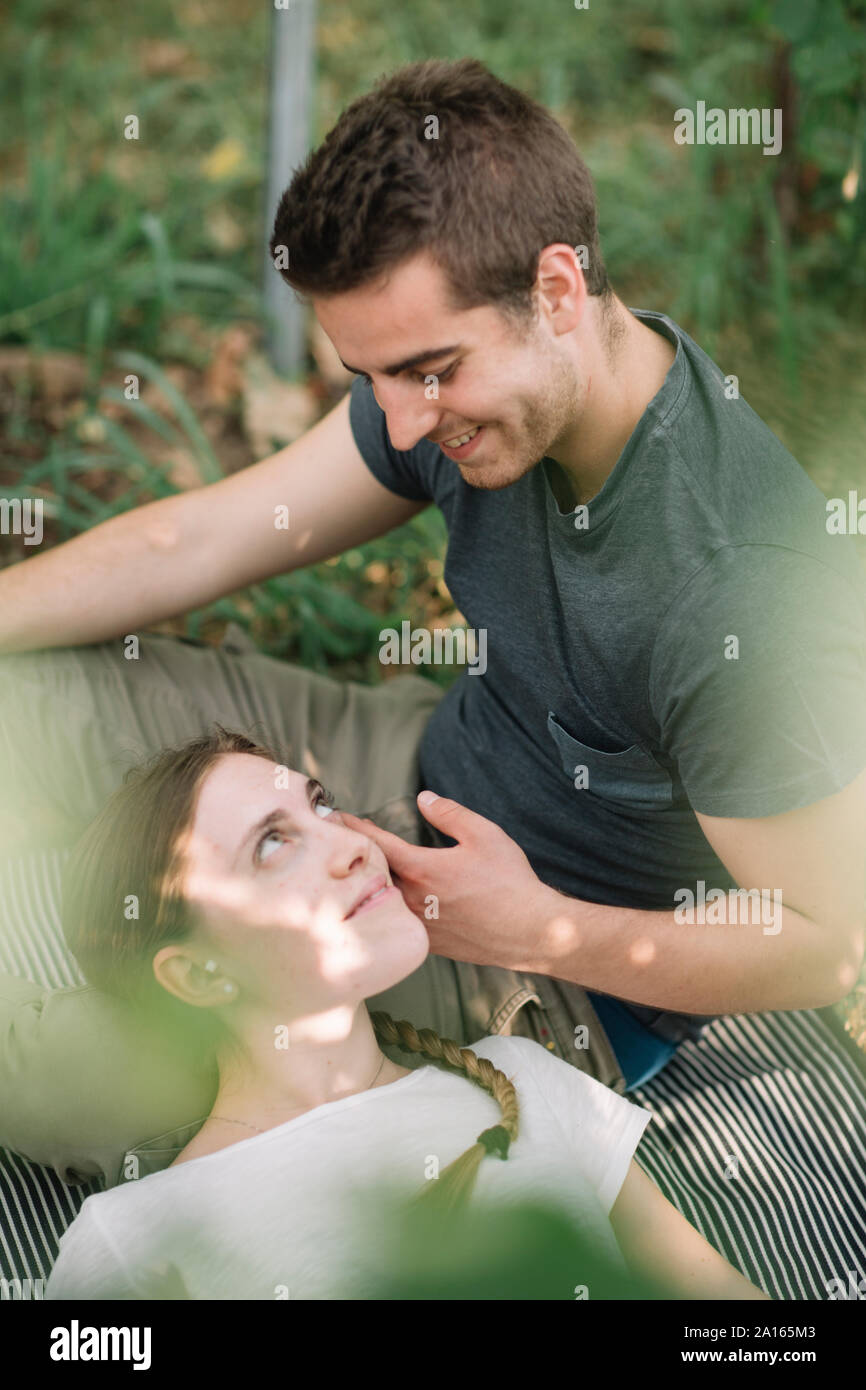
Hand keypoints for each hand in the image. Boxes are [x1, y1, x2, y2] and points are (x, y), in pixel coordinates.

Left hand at [341, 791, 550, 970]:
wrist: (530, 931)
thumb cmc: (510, 882)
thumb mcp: (484, 835)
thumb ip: (450, 814)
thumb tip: (424, 799)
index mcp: (422, 869)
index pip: (378, 844)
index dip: (357, 828)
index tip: (339, 818)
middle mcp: (414, 900)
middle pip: (375, 875)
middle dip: (362, 857)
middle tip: (349, 843)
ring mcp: (420, 925)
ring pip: (387, 902)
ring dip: (375, 885)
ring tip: (367, 871)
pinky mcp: (431, 943)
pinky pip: (403, 923)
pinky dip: (394, 908)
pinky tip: (397, 902)